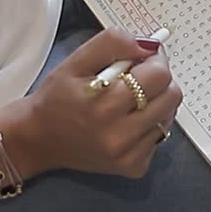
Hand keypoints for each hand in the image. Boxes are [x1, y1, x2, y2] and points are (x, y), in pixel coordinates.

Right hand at [0, 29, 182, 178]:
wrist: (38, 139)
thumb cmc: (56, 98)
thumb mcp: (76, 61)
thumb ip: (112, 43)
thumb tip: (148, 45)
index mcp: (104, 105)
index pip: (159, 75)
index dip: (156, 60)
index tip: (144, 57)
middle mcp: (119, 135)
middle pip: (172, 96)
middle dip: (160, 80)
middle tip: (139, 77)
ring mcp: (128, 155)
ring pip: (169, 116)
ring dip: (157, 101)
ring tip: (131, 100)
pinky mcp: (134, 167)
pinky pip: (160, 137)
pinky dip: (150, 124)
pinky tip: (128, 121)